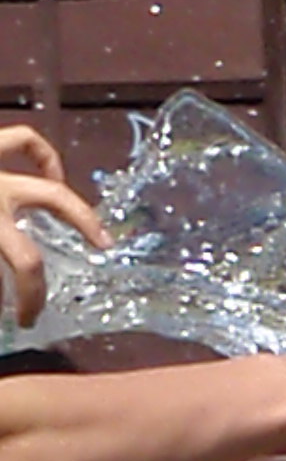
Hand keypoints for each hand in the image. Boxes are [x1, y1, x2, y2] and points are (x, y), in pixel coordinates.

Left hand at [0, 125, 113, 327]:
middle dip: (82, 226)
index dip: (32, 298)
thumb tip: (3, 302)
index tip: (28, 321)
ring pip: (33, 149)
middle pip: (54, 201)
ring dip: (53, 173)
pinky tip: (44, 171)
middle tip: (100, 249)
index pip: (27, 264)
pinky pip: (18, 139)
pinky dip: (37, 152)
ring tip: (69, 202)